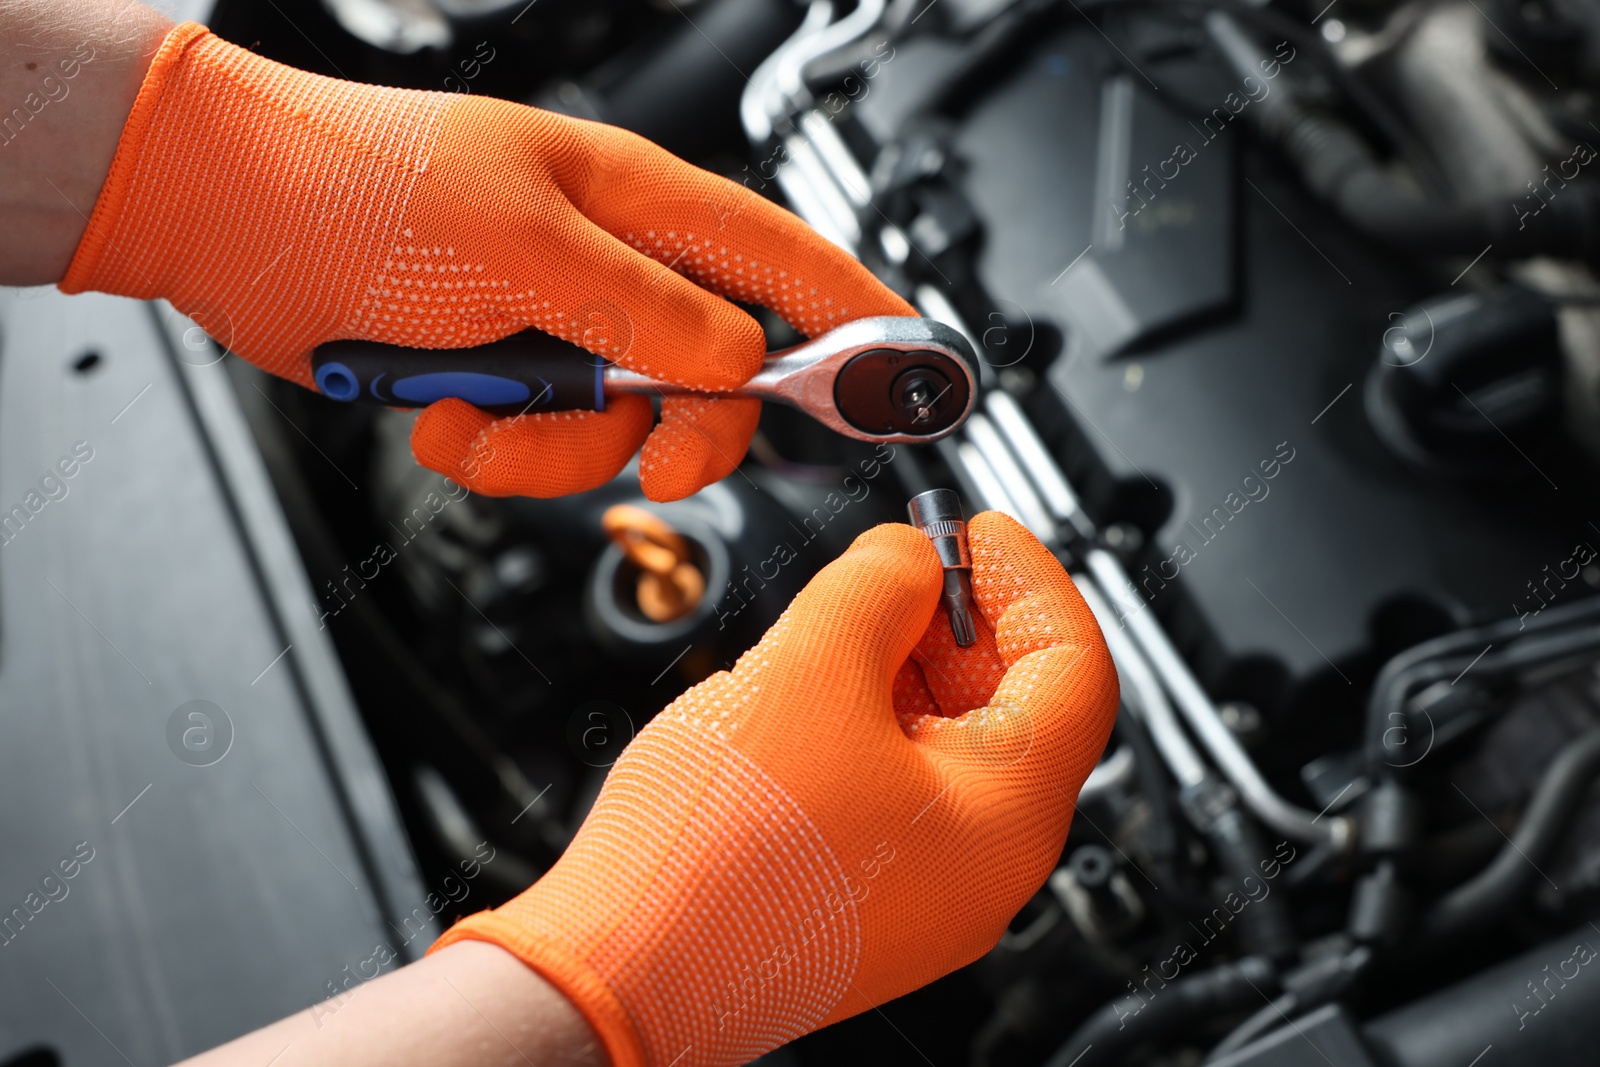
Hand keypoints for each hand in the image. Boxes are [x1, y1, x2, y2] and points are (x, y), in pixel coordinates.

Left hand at [59, 23, 914, 500]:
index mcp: (637, 204)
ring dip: (554, 450)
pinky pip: (548, 449)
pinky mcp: (509, 377)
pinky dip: (496, 453)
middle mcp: (613, 268)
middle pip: (717, 378)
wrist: (230, 220)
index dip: (860, 320)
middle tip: (658, 464)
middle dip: (684, 435)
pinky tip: (442, 412)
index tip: (915, 377)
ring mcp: (562, 325)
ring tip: (477, 415)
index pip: (783, 261)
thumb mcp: (517, 243)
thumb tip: (738, 363)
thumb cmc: (358, 184)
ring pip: (625, 431)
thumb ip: (640, 310)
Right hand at [431, 512, 1119, 1066]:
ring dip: (907, 666)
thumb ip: (878, 584)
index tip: (975, 530)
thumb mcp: (810, 668)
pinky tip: (810, 693)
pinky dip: (870, 721)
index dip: (1028, 576)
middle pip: (1016, 705)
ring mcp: (926, 894)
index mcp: (1006, 816)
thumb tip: (909, 557)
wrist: (621, 975)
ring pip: (949, 745)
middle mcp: (984, 869)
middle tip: (897, 565)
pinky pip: (899, 789)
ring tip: (838, 625)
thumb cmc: (713, 863)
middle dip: (957, 618)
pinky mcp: (865, 902)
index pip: (1075, 664)